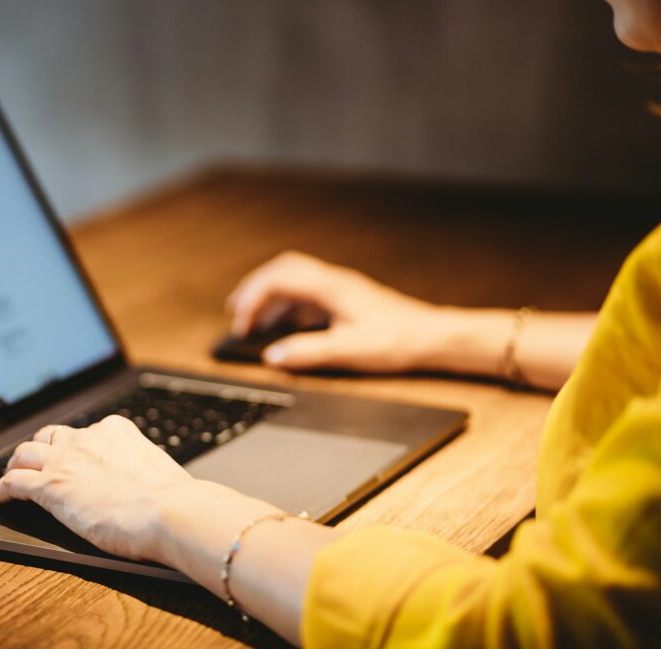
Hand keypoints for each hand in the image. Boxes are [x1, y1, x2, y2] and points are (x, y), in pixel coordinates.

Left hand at [0, 415, 194, 561]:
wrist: (168, 512)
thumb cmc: (173, 500)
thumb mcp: (158, 471)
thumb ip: (143, 472)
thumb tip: (149, 487)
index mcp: (116, 431)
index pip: (86, 433)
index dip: (74, 446)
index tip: (73, 457)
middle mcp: (87, 439)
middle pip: (50, 436)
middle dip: (42, 448)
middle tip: (37, 463)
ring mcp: (65, 460)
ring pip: (25, 452)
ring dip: (17, 464)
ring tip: (13, 475)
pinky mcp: (49, 486)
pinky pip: (13, 482)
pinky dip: (2, 489)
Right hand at [227, 251, 440, 372]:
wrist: (434, 337)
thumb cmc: (398, 340)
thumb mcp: (348, 351)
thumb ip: (307, 353)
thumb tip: (273, 356)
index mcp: (330, 287)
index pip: (277, 280)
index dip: (253, 300)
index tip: (242, 325)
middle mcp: (333, 281)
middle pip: (282, 269)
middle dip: (255, 288)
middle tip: (236, 310)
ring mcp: (340, 288)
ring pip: (295, 278)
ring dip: (271, 295)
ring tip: (255, 319)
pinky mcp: (347, 298)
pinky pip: (308, 292)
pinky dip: (288, 304)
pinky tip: (287, 324)